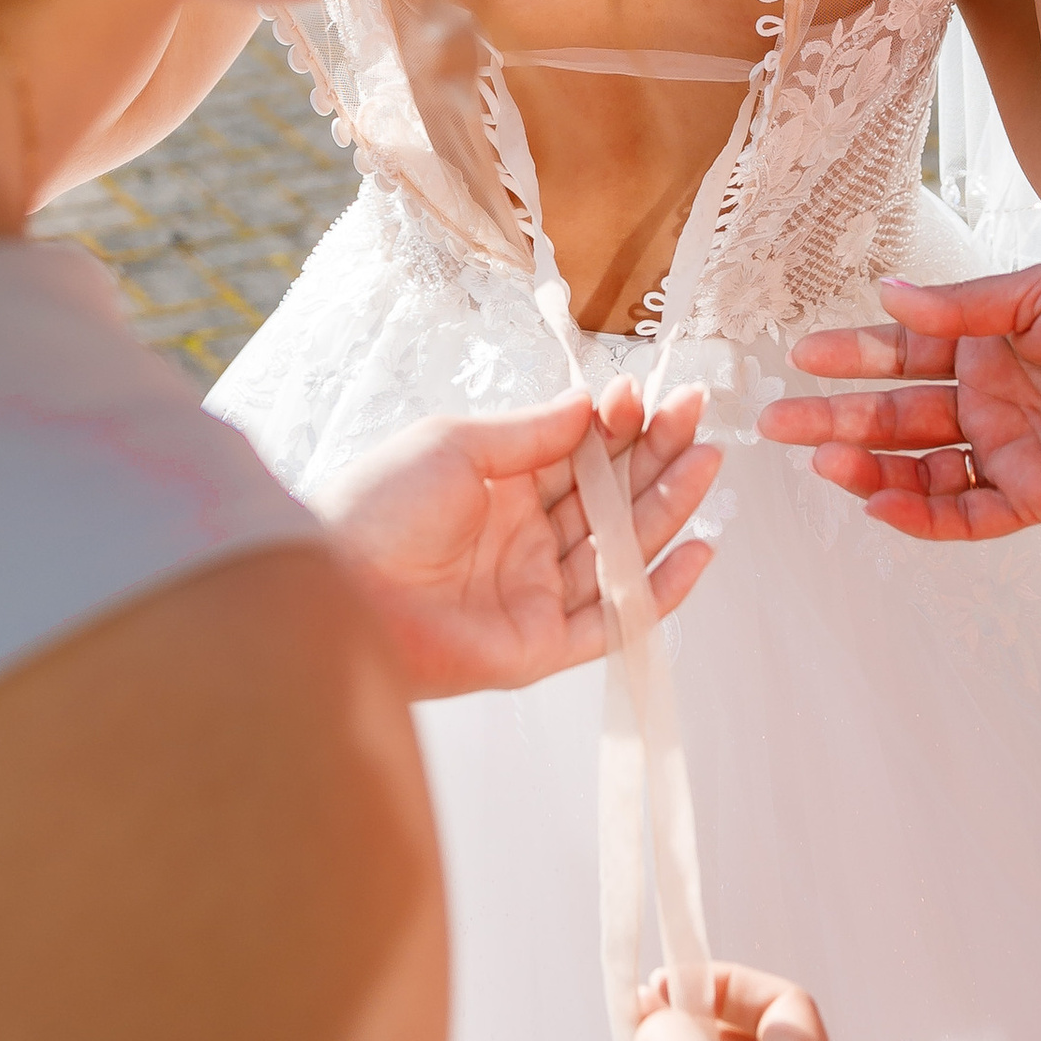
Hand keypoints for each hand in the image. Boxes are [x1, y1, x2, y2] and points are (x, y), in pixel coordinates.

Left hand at [316, 382, 718, 697]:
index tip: (649, 393)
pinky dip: (658, 591)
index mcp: (498, 489)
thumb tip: (590, 403)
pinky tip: (696, 550)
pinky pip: (612, 620)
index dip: (617, 425)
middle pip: (608, 497)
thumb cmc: (376, 507)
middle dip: (654, 456)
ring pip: (619, 550)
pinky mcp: (539, 647)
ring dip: (666, 508)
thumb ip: (530, 433)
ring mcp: (533, 593)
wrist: (333, 588)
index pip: (578, 454)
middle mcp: (522, 540)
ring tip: (707, 463)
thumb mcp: (453, 445)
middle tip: (696, 416)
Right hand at [757, 265, 1040, 539]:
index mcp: (988, 342)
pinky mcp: (1034, 496)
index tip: (802, 355)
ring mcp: (1008, 450)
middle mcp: (990, 399)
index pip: (904, 351)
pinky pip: (966, 514)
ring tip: (822, 461)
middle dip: (838, 417)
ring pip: (921, 467)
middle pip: (898, 415)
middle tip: (778, 420)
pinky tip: (879, 503)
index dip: (853, 354)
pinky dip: (921, 515)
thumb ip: (963, 307)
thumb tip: (887, 297)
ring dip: (869, 467)